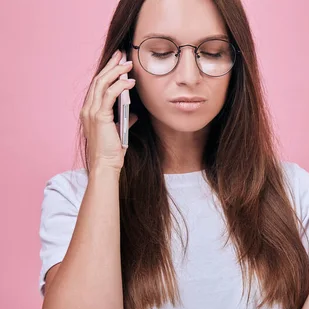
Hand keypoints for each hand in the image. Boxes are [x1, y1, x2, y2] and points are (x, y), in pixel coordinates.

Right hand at [80, 50, 138, 172]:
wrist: (106, 166)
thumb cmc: (112, 152)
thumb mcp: (119, 132)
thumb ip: (124, 121)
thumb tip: (134, 114)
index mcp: (90, 112)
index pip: (98, 86)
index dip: (107, 72)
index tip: (117, 62)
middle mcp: (87, 109)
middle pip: (98, 80)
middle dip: (111, 66)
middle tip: (122, 54)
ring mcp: (91, 112)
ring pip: (102, 84)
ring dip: (116, 72)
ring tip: (128, 63)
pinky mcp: (99, 117)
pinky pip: (109, 95)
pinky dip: (120, 86)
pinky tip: (130, 81)